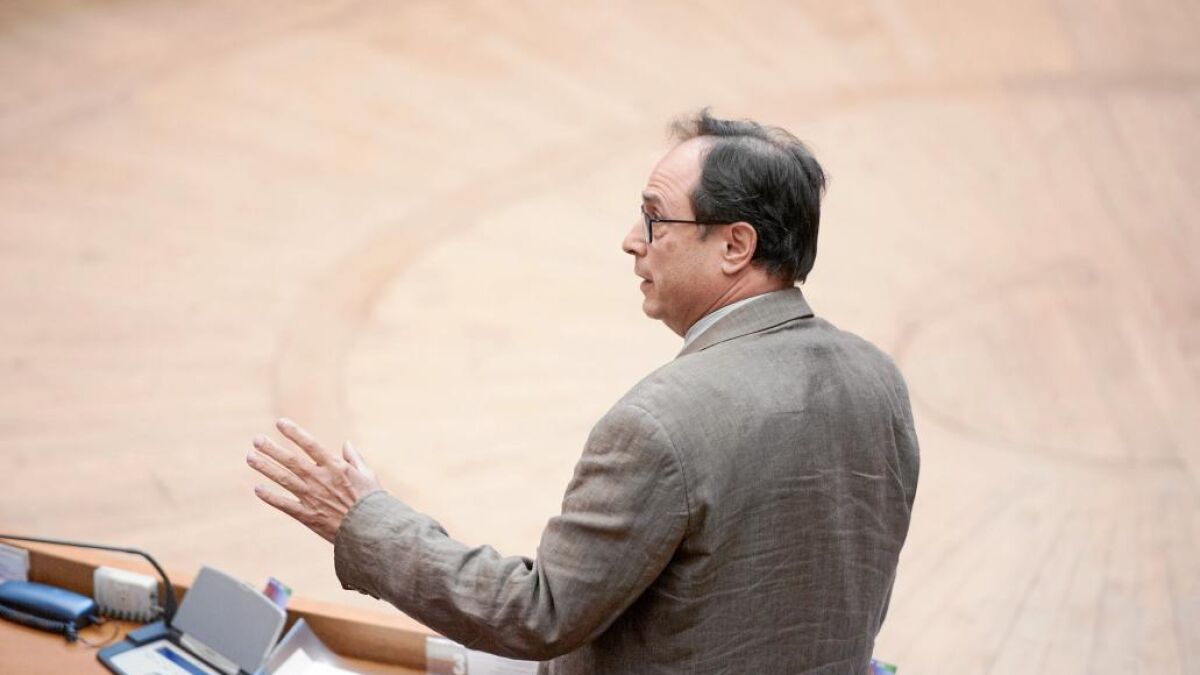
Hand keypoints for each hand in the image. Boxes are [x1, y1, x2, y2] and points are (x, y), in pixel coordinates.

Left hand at [247, 418, 382, 542]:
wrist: (370, 531)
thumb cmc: (372, 502)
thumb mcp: (368, 475)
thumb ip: (355, 458)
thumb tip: (346, 444)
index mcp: (335, 467)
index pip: (310, 444)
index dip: (294, 432)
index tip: (280, 423)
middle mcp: (320, 479)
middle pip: (291, 460)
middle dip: (272, 449)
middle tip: (256, 439)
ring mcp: (312, 497)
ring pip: (283, 479)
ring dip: (265, 467)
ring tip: (250, 457)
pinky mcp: (307, 515)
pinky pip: (284, 504)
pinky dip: (270, 496)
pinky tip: (257, 488)